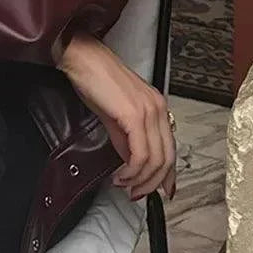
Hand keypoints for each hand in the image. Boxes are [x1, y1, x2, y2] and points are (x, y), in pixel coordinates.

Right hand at [58, 32, 175, 201]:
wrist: (82, 58)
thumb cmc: (95, 78)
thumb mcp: (114, 113)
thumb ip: (125, 138)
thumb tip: (129, 160)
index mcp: (156, 106)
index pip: (170, 148)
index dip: (166, 175)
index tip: (158, 191)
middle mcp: (158, 108)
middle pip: (166, 158)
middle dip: (151, 183)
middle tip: (135, 194)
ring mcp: (148, 111)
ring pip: (155, 159)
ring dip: (140, 180)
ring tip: (124, 185)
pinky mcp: (134, 115)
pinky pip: (140, 154)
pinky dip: (132, 171)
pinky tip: (120, 175)